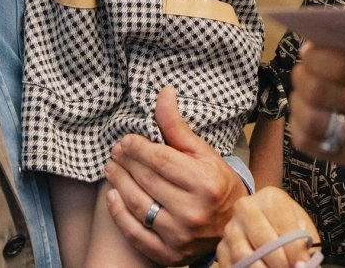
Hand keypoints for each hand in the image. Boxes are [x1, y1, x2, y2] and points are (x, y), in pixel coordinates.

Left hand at [105, 86, 246, 264]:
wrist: (232, 227)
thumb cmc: (217, 185)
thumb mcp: (204, 154)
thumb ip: (178, 127)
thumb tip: (164, 93)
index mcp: (206, 183)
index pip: (160, 160)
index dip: (138, 147)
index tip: (126, 140)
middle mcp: (193, 212)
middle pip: (146, 180)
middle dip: (126, 162)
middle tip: (116, 152)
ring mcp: (180, 236)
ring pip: (137, 204)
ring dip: (118, 183)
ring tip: (111, 169)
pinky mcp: (169, 254)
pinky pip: (135, 233)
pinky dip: (119, 213)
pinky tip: (113, 196)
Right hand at [215, 187, 319, 267]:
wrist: (262, 217)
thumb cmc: (284, 221)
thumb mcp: (300, 224)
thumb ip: (304, 241)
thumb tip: (303, 263)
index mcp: (270, 197)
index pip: (283, 227)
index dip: (295, 250)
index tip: (303, 264)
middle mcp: (245, 208)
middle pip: (262, 241)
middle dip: (280, 263)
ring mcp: (230, 228)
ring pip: (244, 256)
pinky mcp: (221, 247)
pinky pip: (231, 265)